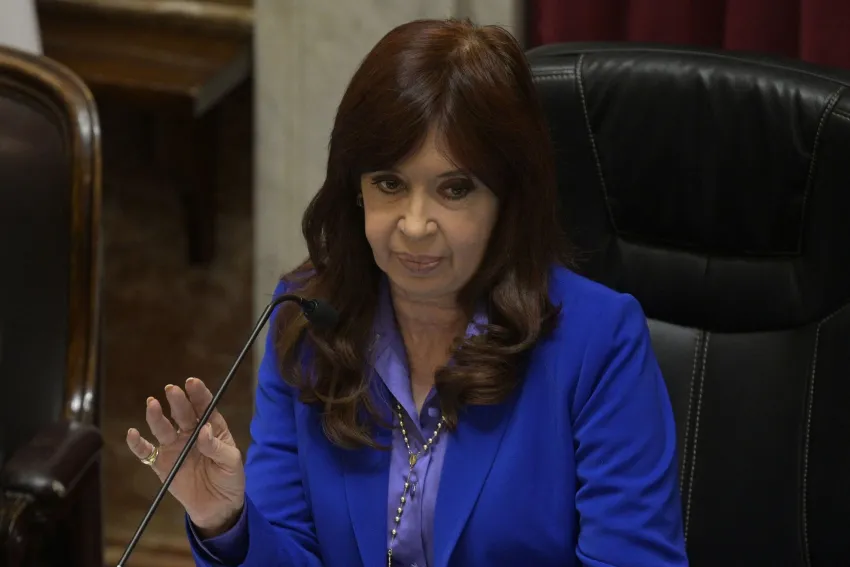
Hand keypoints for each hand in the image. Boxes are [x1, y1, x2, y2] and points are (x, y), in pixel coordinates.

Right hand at [126, 377, 244, 535]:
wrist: (217, 507)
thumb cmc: (229, 479)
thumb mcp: (231, 462)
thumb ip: (217, 447)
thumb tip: (204, 431)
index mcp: (212, 428)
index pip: (205, 407)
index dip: (198, 394)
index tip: (192, 382)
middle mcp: (191, 433)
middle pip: (183, 414)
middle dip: (178, 401)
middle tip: (171, 390)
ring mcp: (174, 447)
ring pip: (163, 428)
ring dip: (156, 416)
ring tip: (152, 403)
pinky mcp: (161, 464)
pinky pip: (147, 453)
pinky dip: (137, 444)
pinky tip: (133, 434)